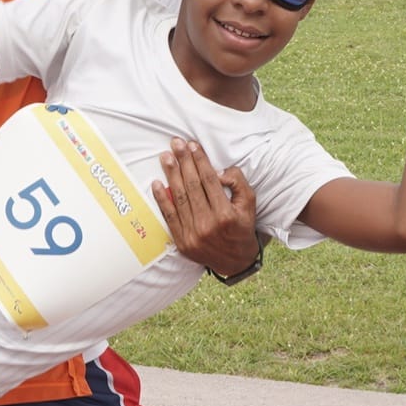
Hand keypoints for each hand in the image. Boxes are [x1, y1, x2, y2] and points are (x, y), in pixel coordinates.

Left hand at [152, 138, 259, 277]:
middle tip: (175, 143)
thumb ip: (238, 183)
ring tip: (166, 157)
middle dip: (183, 161)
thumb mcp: (249, 203)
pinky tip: (156, 183)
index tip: (192, 145)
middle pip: (192, 185)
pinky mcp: (182, 241)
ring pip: (179, 197)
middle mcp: (208, 224)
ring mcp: (193, 234)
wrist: (236, 262)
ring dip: (171, 174)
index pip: (209, 180)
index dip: (199, 160)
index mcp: (226, 214)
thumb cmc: (242, 227)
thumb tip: (217, 171)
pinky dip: (161, 199)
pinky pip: (169, 216)